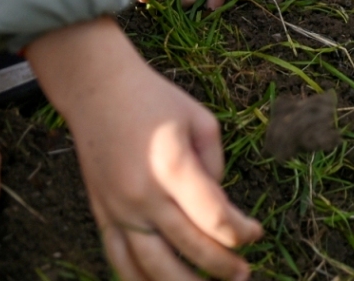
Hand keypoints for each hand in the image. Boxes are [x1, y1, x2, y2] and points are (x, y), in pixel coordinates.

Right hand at [26, 18, 262, 280]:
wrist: (97, 91)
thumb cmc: (154, 100)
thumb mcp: (200, 120)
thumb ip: (215, 167)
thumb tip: (217, 209)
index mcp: (172, 166)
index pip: (214, 217)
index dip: (242, 233)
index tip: (256, 233)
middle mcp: (143, 193)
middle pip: (189, 246)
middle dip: (223, 265)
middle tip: (244, 274)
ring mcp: (119, 208)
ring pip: (152, 266)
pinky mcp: (102, 214)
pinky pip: (119, 259)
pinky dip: (139, 280)